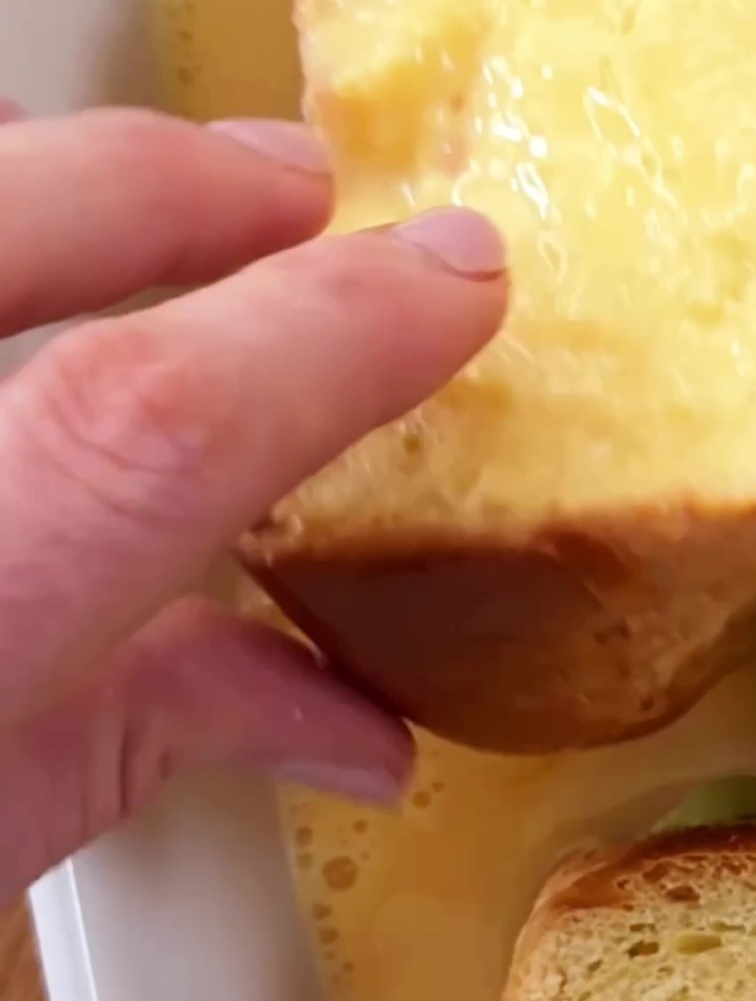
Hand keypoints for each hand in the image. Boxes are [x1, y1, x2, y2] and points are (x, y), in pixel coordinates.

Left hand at [0, 108, 504, 899]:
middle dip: (168, 177)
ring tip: (159, 198)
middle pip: (10, 214)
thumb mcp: (1, 824)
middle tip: (302, 185)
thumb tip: (356, 727)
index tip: (464, 279)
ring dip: (51, 177)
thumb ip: (156, 737)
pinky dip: (16, 261)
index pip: (150, 428)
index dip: (329, 328)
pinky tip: (46, 278)